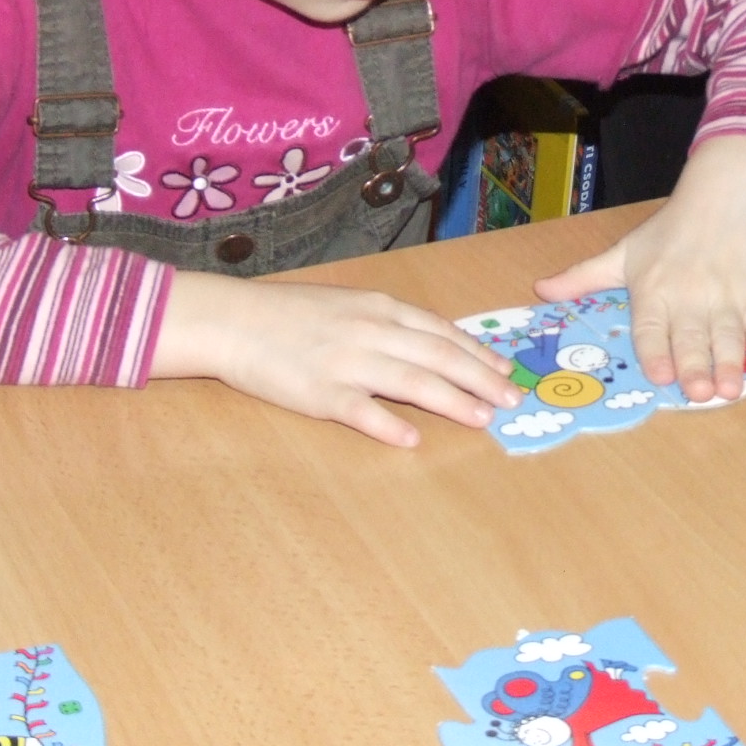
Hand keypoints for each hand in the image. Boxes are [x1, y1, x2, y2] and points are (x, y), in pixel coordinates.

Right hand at [151, 272, 520, 445]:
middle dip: (482, 380)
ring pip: (412, 382)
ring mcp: (346, 362)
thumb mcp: (348, 304)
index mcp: (380, 308)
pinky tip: (413, 441)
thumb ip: (389, 322)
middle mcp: (371, 331)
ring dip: (453, 402)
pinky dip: (389, 426)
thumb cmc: (291, 313)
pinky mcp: (319, 393)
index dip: (478, 354)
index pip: (442, 332)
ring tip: (482, 419)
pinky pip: (361, 412)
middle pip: (439, 357)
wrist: (234, 320)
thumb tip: (433, 343)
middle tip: (511, 401)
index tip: (506, 371)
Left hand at [534, 134, 745, 401]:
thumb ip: (584, 278)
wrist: (724, 195)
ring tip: (729, 390)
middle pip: (690, 337)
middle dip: (694, 367)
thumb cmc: (670, 230)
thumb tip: (539, 291)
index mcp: (652, 290)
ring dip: (729, 364)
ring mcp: (725, 296)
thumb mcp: (623, 253)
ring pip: (726, 336)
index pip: (652, 328)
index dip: (656, 352)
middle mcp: (688, 296)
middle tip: (699, 394)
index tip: (660, 377)